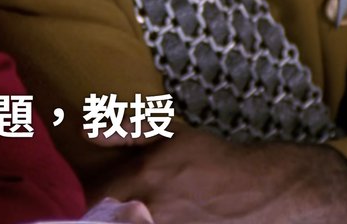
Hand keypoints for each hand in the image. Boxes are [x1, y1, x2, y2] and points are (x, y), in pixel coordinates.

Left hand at [88, 122, 346, 223]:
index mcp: (140, 179)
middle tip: (123, 203)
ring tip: (145, 208)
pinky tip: (159, 215)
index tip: (99, 191)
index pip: (92, 197)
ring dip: (125, 218)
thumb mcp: (170, 135)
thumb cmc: (211, 160)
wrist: (259, 191)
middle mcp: (146, 210)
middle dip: (107, 211)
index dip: (92, 195)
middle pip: (104, 218)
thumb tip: (87, 131)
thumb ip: (125, 131)